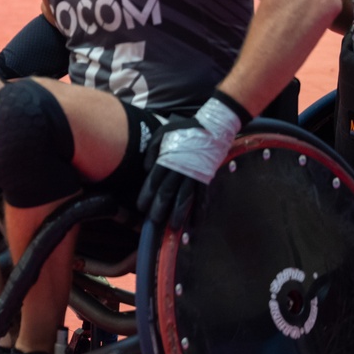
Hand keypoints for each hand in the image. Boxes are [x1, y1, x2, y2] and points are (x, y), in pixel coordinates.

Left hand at [137, 92, 247, 227]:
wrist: (212, 127)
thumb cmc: (184, 129)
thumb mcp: (163, 133)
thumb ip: (152, 149)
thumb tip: (146, 168)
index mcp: (168, 157)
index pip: (155, 180)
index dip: (147, 194)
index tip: (141, 206)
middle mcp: (181, 168)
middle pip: (168, 191)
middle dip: (160, 208)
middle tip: (153, 221)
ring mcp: (195, 174)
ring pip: (185, 197)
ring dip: (179, 212)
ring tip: (174, 226)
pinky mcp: (207, 177)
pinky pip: (202, 196)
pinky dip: (200, 210)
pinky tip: (196, 222)